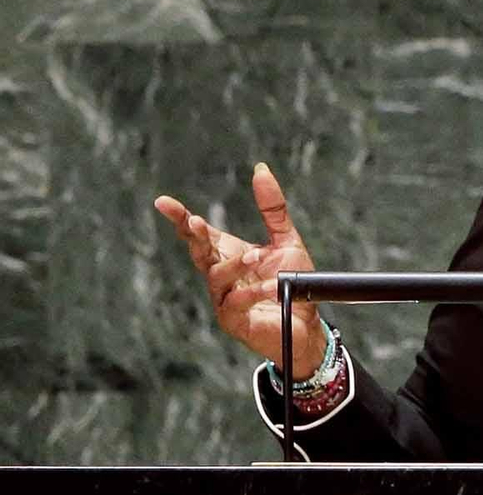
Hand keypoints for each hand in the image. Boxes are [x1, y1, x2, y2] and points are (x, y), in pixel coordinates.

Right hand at [154, 163, 325, 379]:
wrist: (307, 325)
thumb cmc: (292, 284)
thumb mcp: (286, 240)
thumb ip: (272, 208)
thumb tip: (260, 169)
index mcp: (228, 253)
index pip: (199, 233)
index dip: (181, 218)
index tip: (163, 202)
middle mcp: (220, 275)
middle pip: (198, 252)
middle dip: (194, 236)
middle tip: (195, 223)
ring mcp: (223, 298)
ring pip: (216, 277)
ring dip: (235, 265)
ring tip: (256, 256)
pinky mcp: (234, 320)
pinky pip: (237, 302)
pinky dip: (254, 292)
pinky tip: (271, 286)